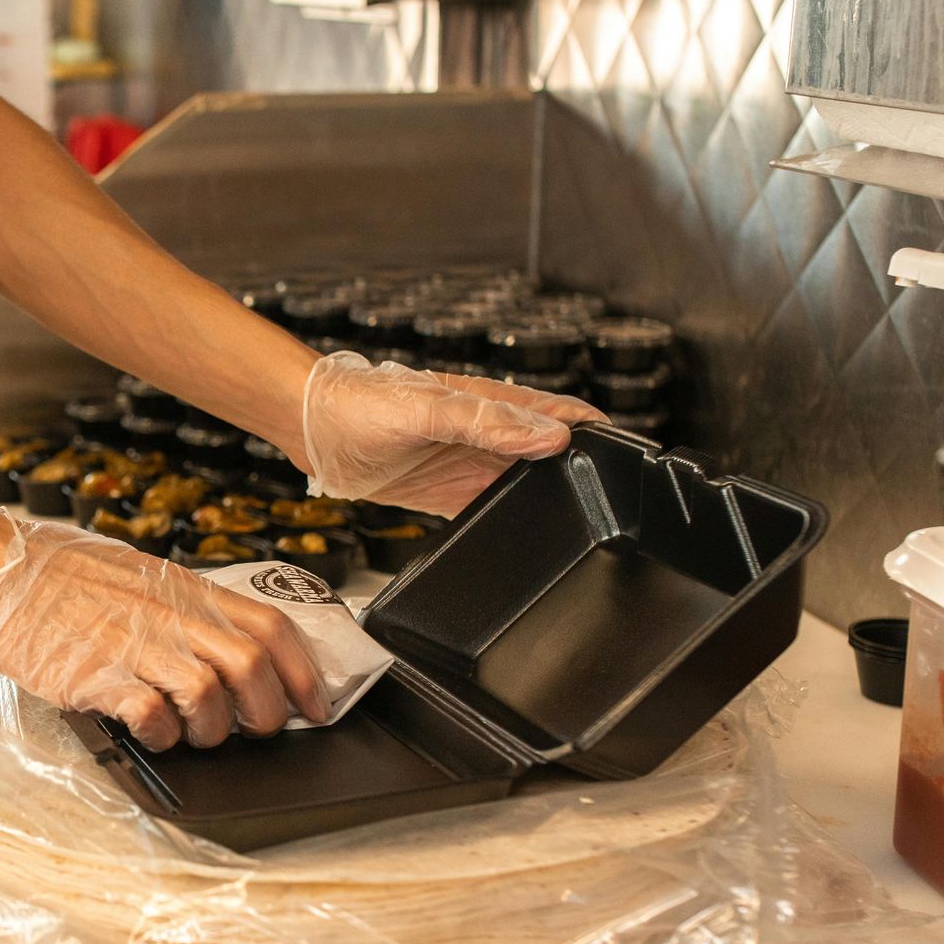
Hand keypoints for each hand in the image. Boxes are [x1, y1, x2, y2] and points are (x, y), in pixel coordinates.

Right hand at [0, 517, 330, 749]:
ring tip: (196, 734)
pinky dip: (164, 735)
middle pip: (252, 667)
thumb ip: (179, 606)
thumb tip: (222, 639)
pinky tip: (151, 732)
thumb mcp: (134, 574)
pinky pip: (152, 717)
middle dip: (267, 711)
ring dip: (215, 729)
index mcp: (183, 589)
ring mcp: (133, 645)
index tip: (316, 703)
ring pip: (211, 697)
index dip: (304, 671)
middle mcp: (168, 615)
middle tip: (257, 730)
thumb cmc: (54, 570)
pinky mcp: (96, 676)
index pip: (270, 626)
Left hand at [302, 352, 604, 516]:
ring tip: (579, 529)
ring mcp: (471, 465)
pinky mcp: (449, 493)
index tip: (631, 460)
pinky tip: (521, 541)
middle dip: (582, 476)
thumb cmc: (362, 403)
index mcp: (495, 404)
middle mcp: (490, 435)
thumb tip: (549, 437)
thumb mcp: (430, 410)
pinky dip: (509, 522)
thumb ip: (488, 423)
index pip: (564, 417)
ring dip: (548, 501)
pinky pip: (490, 509)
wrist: (313, 428)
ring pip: (526, 486)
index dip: (599, 435)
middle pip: (553, 457)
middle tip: (612, 509)